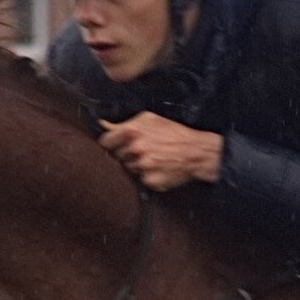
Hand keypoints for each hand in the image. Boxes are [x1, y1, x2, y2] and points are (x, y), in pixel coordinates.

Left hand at [100, 114, 223, 190]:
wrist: (195, 152)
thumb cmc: (174, 133)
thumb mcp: (149, 119)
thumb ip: (124, 123)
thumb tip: (104, 125)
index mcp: (133, 132)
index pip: (106, 142)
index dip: (109, 144)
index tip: (113, 145)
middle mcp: (136, 149)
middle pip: (116, 156)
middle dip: (125, 154)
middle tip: (141, 151)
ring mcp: (142, 166)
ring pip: (127, 169)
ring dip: (136, 165)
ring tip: (152, 158)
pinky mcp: (149, 180)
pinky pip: (139, 179)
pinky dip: (146, 175)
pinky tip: (157, 168)